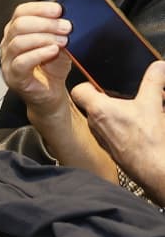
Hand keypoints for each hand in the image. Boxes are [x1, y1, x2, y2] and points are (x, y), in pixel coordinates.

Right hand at [0, 1, 72, 117]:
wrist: (51, 96)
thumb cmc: (52, 70)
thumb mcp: (59, 45)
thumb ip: (59, 32)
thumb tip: (67, 19)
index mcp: (16, 32)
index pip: (20, 12)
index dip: (39, 8)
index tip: (59, 10)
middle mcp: (8, 44)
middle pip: (19, 24)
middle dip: (46, 23)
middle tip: (66, 27)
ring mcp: (8, 61)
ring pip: (18, 42)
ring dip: (44, 38)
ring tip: (63, 41)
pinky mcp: (13, 77)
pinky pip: (21, 62)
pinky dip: (39, 54)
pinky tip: (53, 51)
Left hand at [71, 62, 164, 193]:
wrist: (154, 170)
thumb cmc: (148, 141)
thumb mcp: (153, 103)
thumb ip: (154, 81)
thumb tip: (158, 66)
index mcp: (99, 109)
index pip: (79, 90)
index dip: (87, 83)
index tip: (99, 81)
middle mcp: (95, 124)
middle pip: (93, 104)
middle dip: (109, 98)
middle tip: (125, 95)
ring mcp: (102, 138)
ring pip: (103, 120)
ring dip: (117, 113)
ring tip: (136, 111)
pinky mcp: (111, 150)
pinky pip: (111, 133)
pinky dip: (122, 127)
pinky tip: (139, 127)